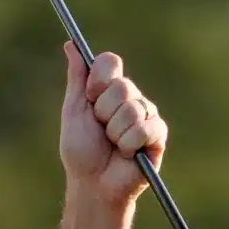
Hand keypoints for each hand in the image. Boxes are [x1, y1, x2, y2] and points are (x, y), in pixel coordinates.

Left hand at [58, 43, 166, 207]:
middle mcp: (130, 97)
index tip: (90, 97)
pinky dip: (129, 144)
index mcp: (109, 89)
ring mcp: (146, 114)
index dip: (98, 80)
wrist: (93, 184)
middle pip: (121, 86)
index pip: (110, 62)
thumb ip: (77, 78)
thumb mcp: (74, 111)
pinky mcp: (158, 134)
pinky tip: (127, 154)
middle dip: (104, 112)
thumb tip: (70, 44)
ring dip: (115, 132)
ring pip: (132, 109)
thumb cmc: (81, 151)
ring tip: (113, 145)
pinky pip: (145, 128)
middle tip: (101, 130)